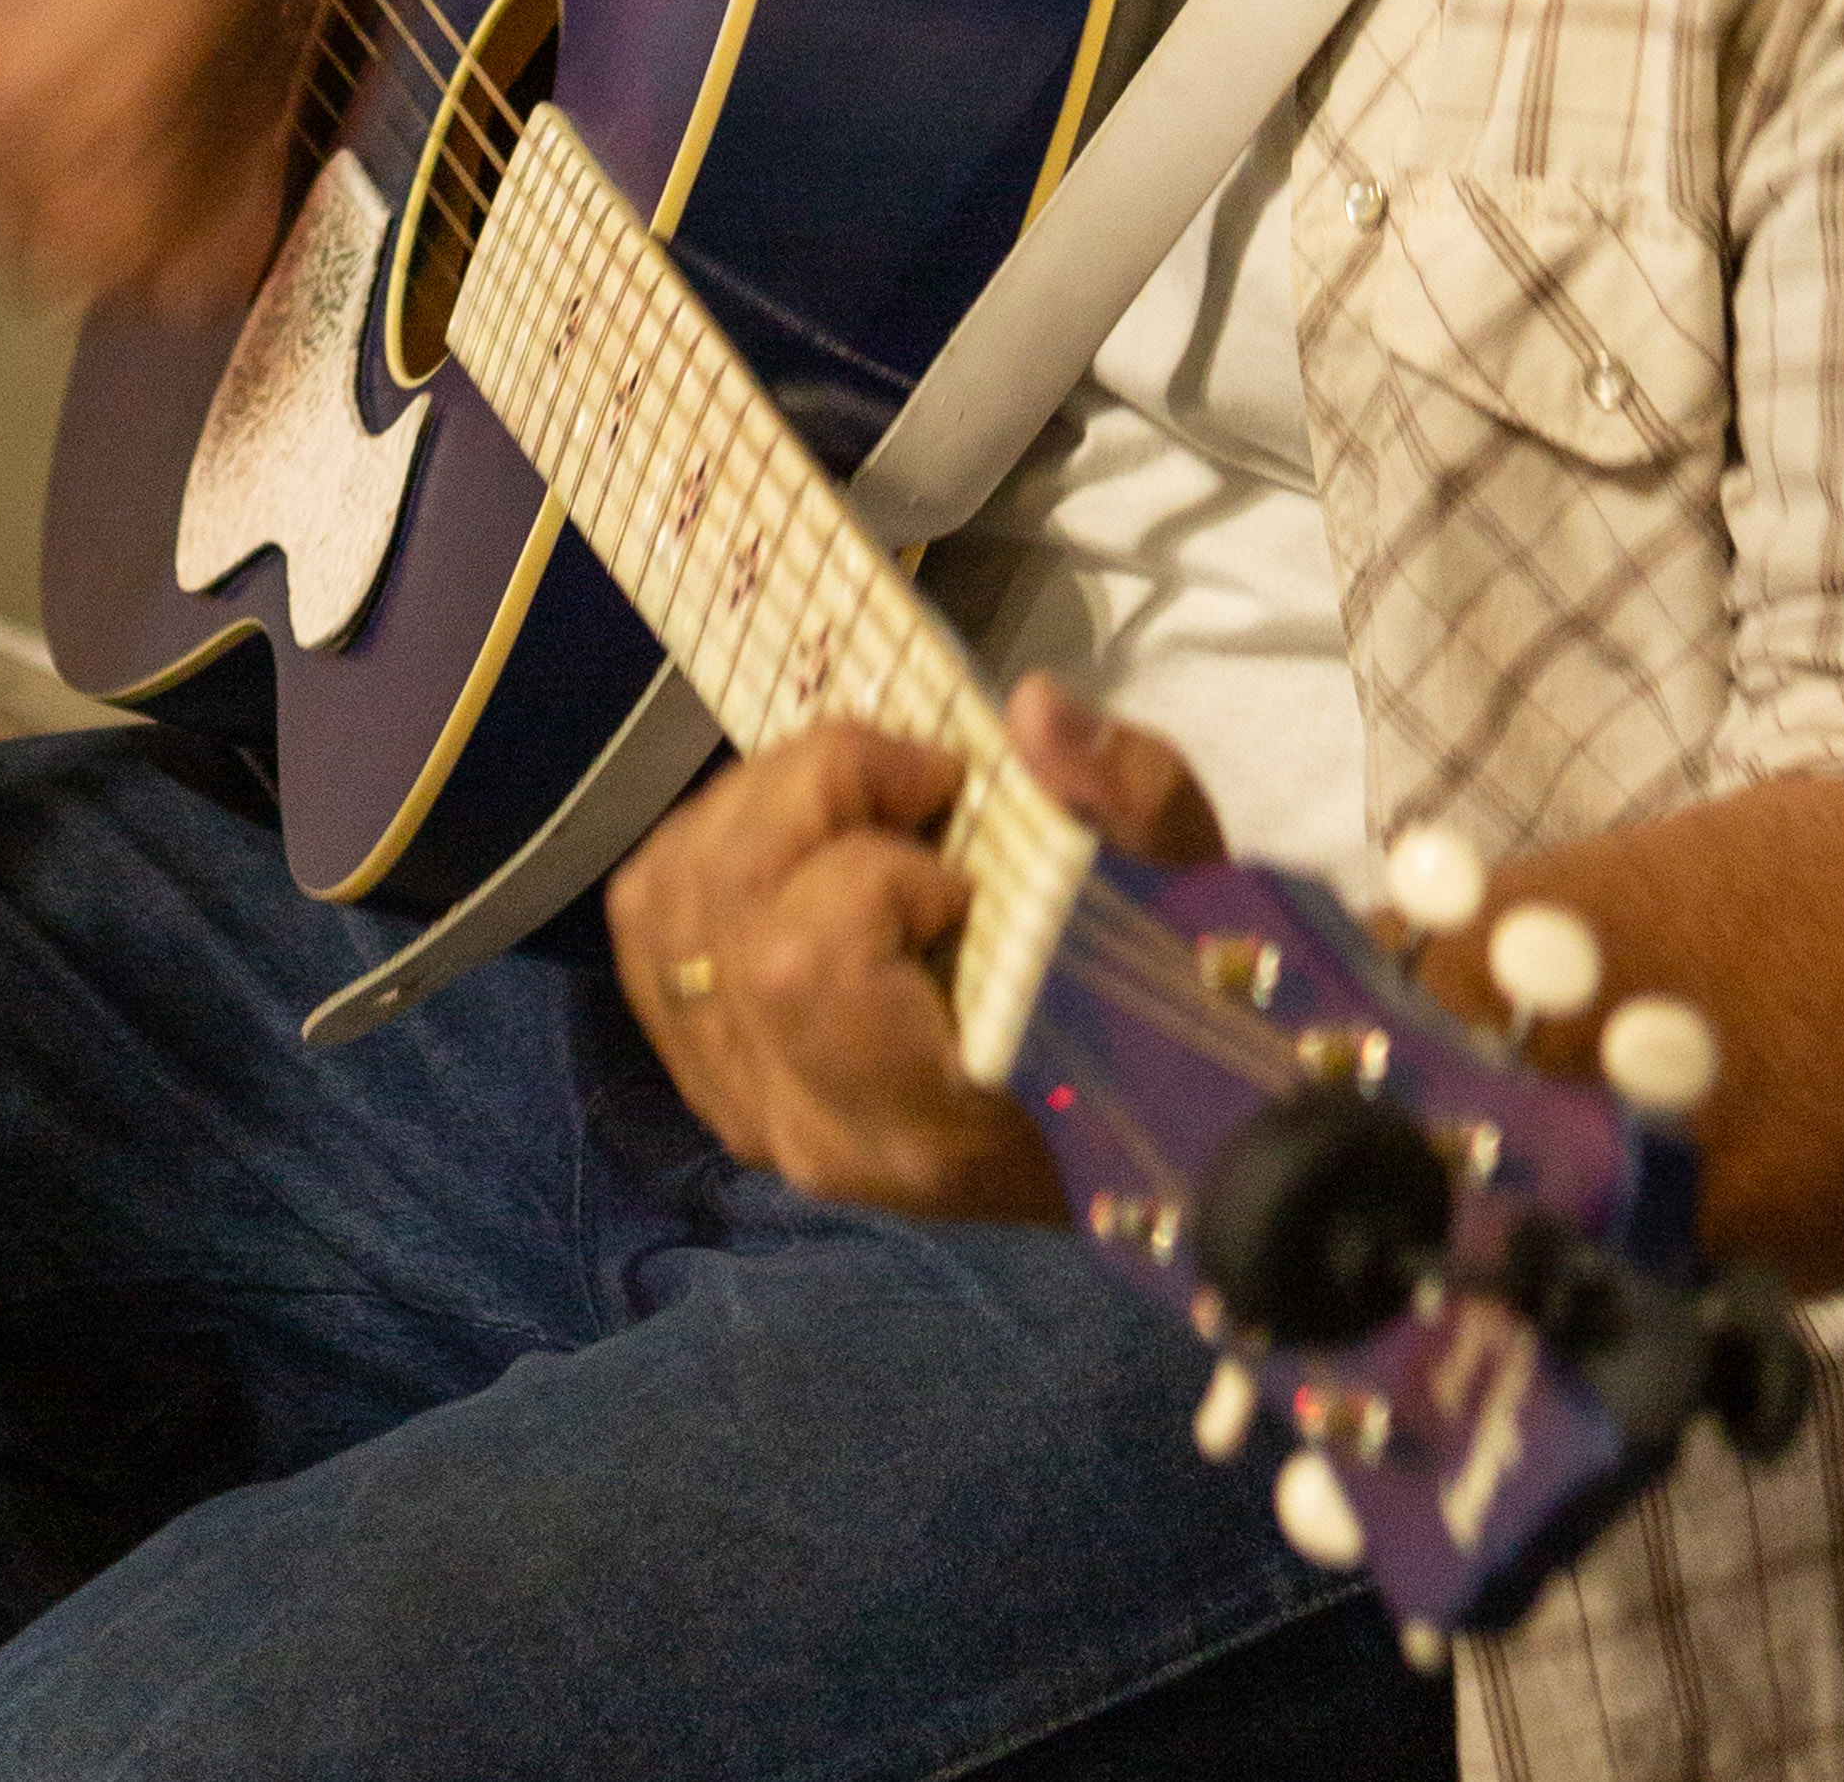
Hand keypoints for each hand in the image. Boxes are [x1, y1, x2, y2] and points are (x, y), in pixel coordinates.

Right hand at [0, 0, 287, 317]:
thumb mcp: (255, 58)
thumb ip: (234, 184)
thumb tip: (218, 286)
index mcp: (106, 113)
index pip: (126, 267)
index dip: (177, 281)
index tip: (209, 270)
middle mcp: (6, 109)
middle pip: (52, 268)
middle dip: (117, 262)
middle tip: (166, 218)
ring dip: (50, 222)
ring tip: (110, 155)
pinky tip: (48, 118)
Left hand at [605, 677, 1223, 1215]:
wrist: (1147, 1133)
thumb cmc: (1174, 1015)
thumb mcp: (1188, 896)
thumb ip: (1126, 799)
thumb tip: (1030, 709)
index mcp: (932, 1117)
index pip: (807, 967)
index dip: (868, 866)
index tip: (965, 837)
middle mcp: (815, 1130)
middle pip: (721, 917)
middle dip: (809, 791)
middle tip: (916, 781)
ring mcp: (756, 1112)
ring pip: (664, 913)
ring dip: (752, 808)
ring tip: (858, 801)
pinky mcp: (727, 1079)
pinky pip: (655, 941)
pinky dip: (712, 854)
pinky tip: (808, 845)